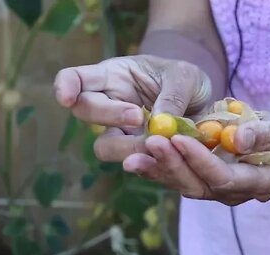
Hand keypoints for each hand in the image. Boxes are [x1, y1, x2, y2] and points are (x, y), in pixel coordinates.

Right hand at [54, 55, 210, 159]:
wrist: (204, 105)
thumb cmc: (186, 81)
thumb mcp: (186, 77)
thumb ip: (172, 96)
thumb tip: (158, 123)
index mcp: (113, 76)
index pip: (76, 78)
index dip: (65, 87)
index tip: (66, 99)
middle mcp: (110, 105)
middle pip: (85, 112)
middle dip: (109, 115)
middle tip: (137, 117)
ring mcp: (121, 133)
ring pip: (105, 146)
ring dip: (126, 147)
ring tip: (156, 142)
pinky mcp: (138, 154)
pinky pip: (133, 163)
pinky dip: (147, 163)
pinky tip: (163, 158)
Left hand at [122, 108, 269, 204]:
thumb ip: (268, 134)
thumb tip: (236, 138)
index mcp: (261, 182)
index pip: (225, 178)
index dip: (201, 161)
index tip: (179, 138)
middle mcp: (237, 191)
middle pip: (199, 186)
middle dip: (174, 165)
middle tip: (151, 142)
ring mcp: (220, 187)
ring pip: (186, 184)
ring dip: (160, 169)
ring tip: (134, 154)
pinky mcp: (207, 177)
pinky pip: (181, 175)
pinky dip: (160, 167)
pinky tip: (139, 156)